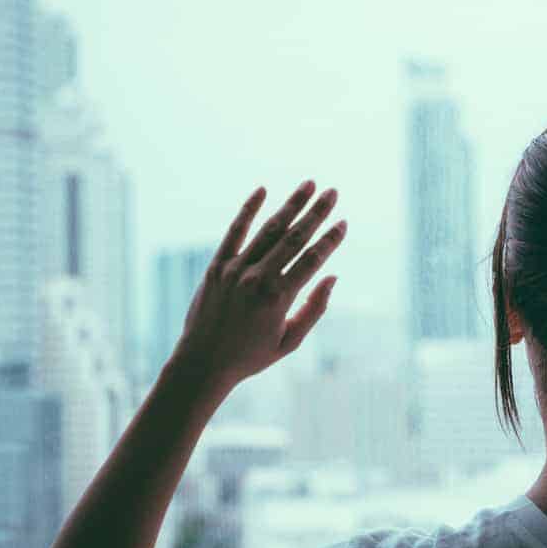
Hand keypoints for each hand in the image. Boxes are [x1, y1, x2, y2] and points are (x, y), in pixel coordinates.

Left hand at [170, 181, 346, 391]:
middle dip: (316, 212)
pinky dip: (248, 210)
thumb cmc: (251, 355)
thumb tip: (332, 277)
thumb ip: (314, 309)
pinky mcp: (216, 266)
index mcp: (278, 298)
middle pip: (294, 238)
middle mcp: (257, 278)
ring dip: (290, 205)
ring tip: (308, 185)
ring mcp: (235, 269)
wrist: (203, 362)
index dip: (331, 239)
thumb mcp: (290, 341)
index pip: (312, 260)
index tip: (343, 223)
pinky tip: (262, 190)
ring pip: (268, 230)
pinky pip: (234, 232)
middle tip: (333, 192)